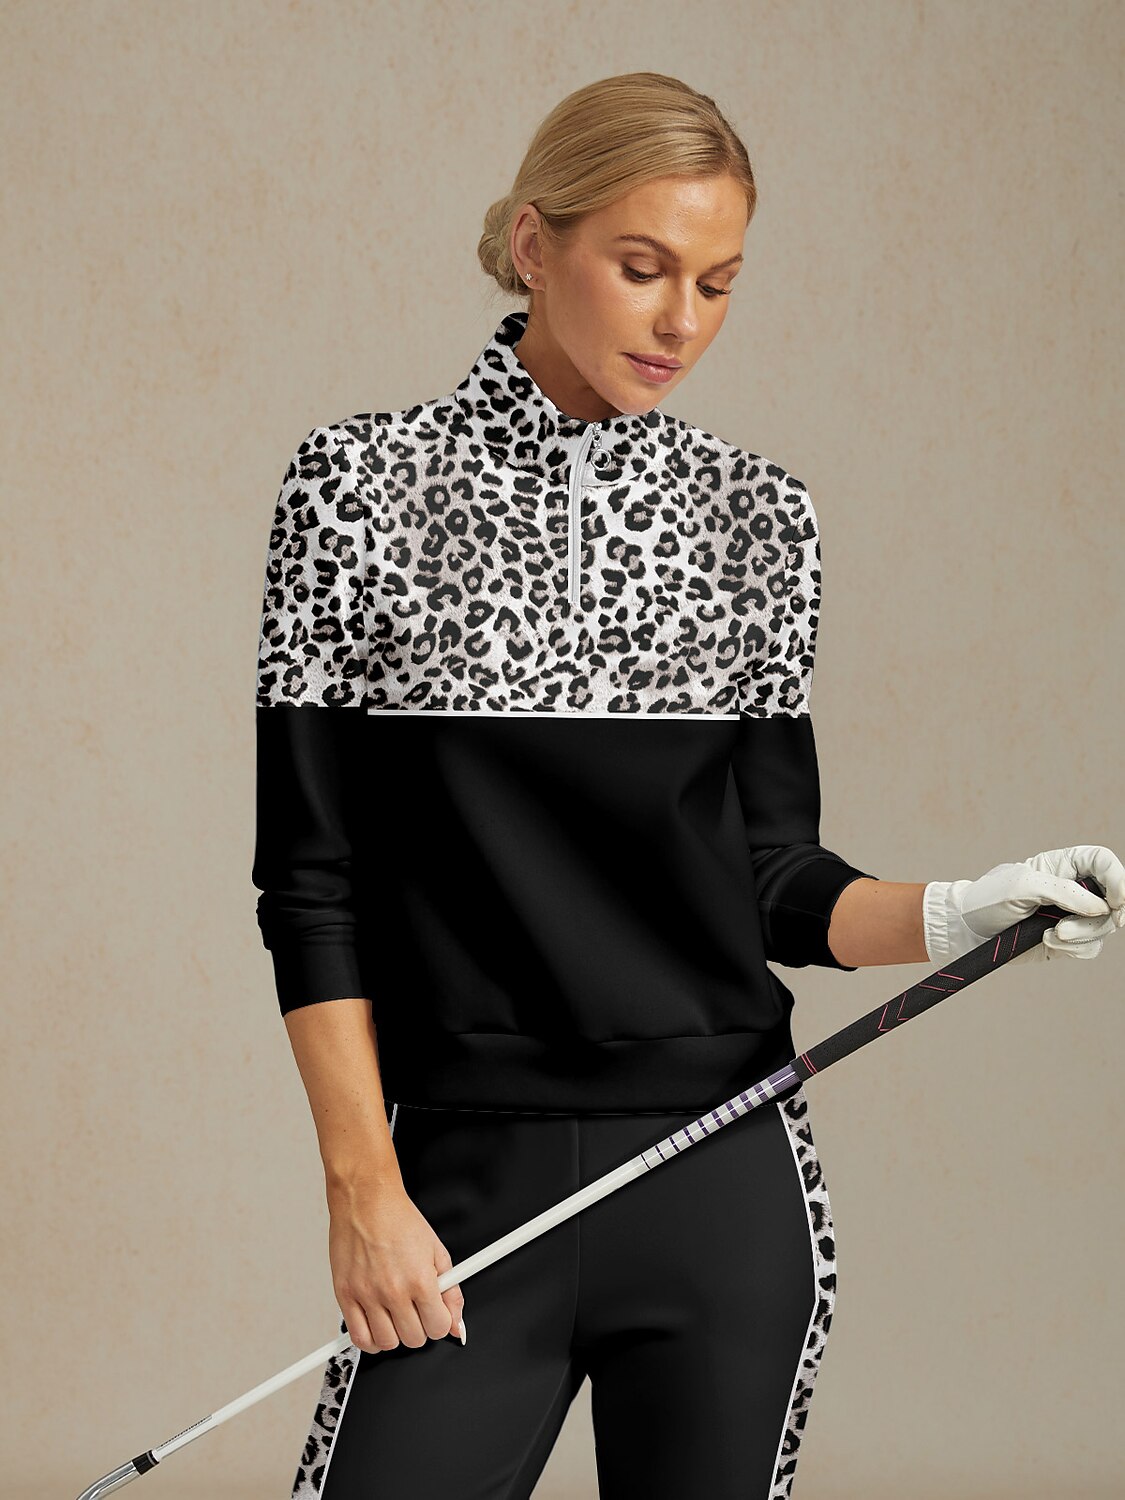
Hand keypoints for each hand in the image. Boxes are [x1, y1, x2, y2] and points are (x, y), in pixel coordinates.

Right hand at [326, 1175, 466, 1354]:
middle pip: (414, 1339)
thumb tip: (456, 1324)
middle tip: (415, 1310)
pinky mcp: (345, 1295)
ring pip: (387, 1343)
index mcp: (420, 1280)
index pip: (438, 1328)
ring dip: (395, 1334)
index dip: (440, 1323)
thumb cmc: (398, 1219)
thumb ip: (451, 1291)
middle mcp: (393, 1290)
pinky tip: (376, 1326)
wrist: (366, 1200)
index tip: (435, 1314)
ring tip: (395, 1315)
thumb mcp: (437, 1251)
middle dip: (419, 1328)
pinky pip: (359, 1338)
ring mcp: (367, 1295)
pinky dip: (370, 1340)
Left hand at [923, 844, 1124, 966]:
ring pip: (1104, 927)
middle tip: (1073, 926)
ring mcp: (1072, 916)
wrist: (967, 931)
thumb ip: (1062, 891)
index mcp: (1064, 866)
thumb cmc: (988, 900)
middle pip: (1114, 899)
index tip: (1116, 902)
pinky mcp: (1067, 940)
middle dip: (1103, 916)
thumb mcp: (1021, 886)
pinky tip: (1048, 941)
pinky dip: (1074, 948)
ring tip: (1052, 934)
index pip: (1104, 862)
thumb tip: (1101, 907)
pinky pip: (1090, 948)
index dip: (1119, 879)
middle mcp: (1074, 889)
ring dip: (1082, 934)